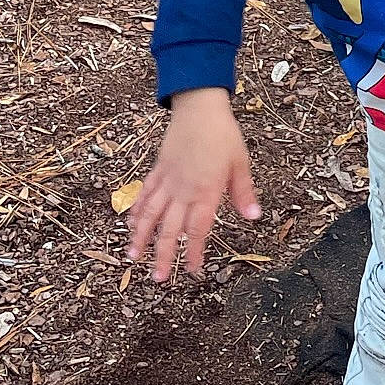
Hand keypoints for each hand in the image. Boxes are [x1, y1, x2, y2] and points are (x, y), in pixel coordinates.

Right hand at [125, 87, 260, 282]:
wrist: (199, 106)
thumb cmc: (223, 134)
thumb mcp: (240, 163)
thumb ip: (244, 192)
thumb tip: (254, 216)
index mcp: (205, 190)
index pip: (198, 228)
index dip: (195, 251)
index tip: (193, 270)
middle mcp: (182, 189)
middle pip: (170, 228)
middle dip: (164, 255)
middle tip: (158, 278)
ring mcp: (167, 180)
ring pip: (150, 214)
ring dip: (141, 237)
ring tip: (132, 258)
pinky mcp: (158, 170)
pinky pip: (145, 194)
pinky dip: (136, 210)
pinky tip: (131, 224)